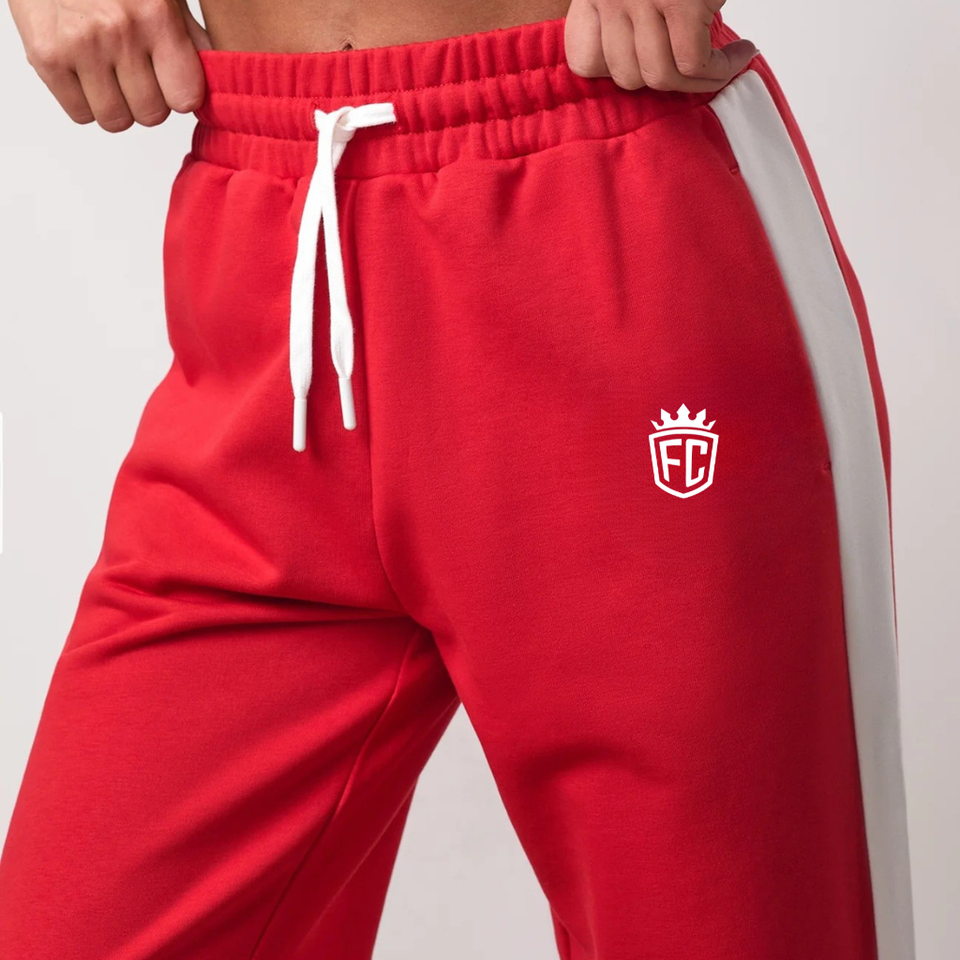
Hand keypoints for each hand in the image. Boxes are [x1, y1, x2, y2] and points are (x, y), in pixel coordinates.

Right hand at [8, 0, 210, 130]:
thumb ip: (190, 35)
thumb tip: (223, 73)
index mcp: (156, 15)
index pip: (186, 98)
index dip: (179, 94)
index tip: (170, 79)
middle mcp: (119, 31)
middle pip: (151, 115)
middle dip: (146, 99)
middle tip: (133, 70)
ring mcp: (80, 44)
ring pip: (116, 120)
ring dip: (116, 104)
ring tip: (107, 70)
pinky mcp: (46, 55)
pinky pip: (80, 114)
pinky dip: (83, 101)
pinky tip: (82, 69)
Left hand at [565, 0, 756, 92]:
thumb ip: (630, 6)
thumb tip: (653, 54)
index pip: (585, 60)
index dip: (617, 73)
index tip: (652, 64)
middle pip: (627, 75)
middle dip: (666, 82)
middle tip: (699, 70)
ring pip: (660, 76)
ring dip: (698, 82)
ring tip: (722, 65)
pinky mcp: (682, 1)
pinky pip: (693, 62)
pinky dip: (719, 68)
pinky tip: (739, 54)